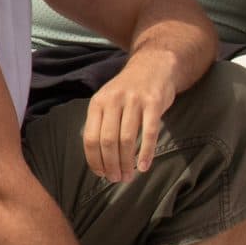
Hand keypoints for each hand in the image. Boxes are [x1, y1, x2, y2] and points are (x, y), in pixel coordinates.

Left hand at [81, 54, 179, 182]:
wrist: (154, 65)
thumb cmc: (129, 90)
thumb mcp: (108, 101)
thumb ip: (102, 123)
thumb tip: (98, 159)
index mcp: (98, 103)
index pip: (91, 138)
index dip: (94, 160)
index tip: (101, 174)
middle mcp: (114, 100)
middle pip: (108, 141)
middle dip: (111, 164)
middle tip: (116, 179)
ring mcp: (134, 101)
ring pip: (127, 139)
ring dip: (127, 162)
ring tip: (129, 176)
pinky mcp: (154, 102)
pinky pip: (149, 133)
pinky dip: (146, 153)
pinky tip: (144, 166)